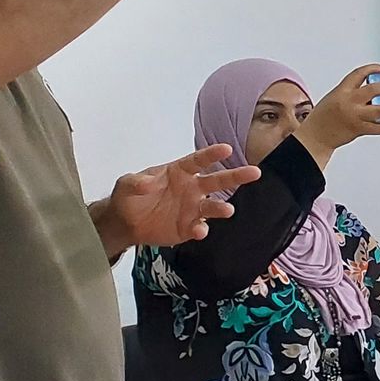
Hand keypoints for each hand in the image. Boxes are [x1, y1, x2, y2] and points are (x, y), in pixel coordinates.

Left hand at [94, 144, 258, 255]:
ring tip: (228, 210)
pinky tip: (199, 231)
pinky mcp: (188, 227)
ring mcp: (192, 209)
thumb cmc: (129, 196)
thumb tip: (149, 182)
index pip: (198, 161)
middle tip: (254, 172)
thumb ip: (137, 181)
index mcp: (179, 172)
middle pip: (218, 181)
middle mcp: (192, 189)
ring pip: (213, 207)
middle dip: (236, 176)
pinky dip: (201, 230)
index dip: (212, 155)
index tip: (227, 149)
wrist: (125, 223)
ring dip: (221, 208)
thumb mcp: (126, 183)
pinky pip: (199, 228)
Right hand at [299, 64, 379, 161]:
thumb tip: (376, 95)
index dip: (373, 69)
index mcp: (341, 91)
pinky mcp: (358, 129)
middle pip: (373, 89)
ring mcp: (354, 116)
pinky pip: (378, 128)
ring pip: (379, 110)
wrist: (315, 136)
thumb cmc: (324, 117)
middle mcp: (348, 101)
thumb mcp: (335, 98)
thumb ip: (353, 95)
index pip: (359, 74)